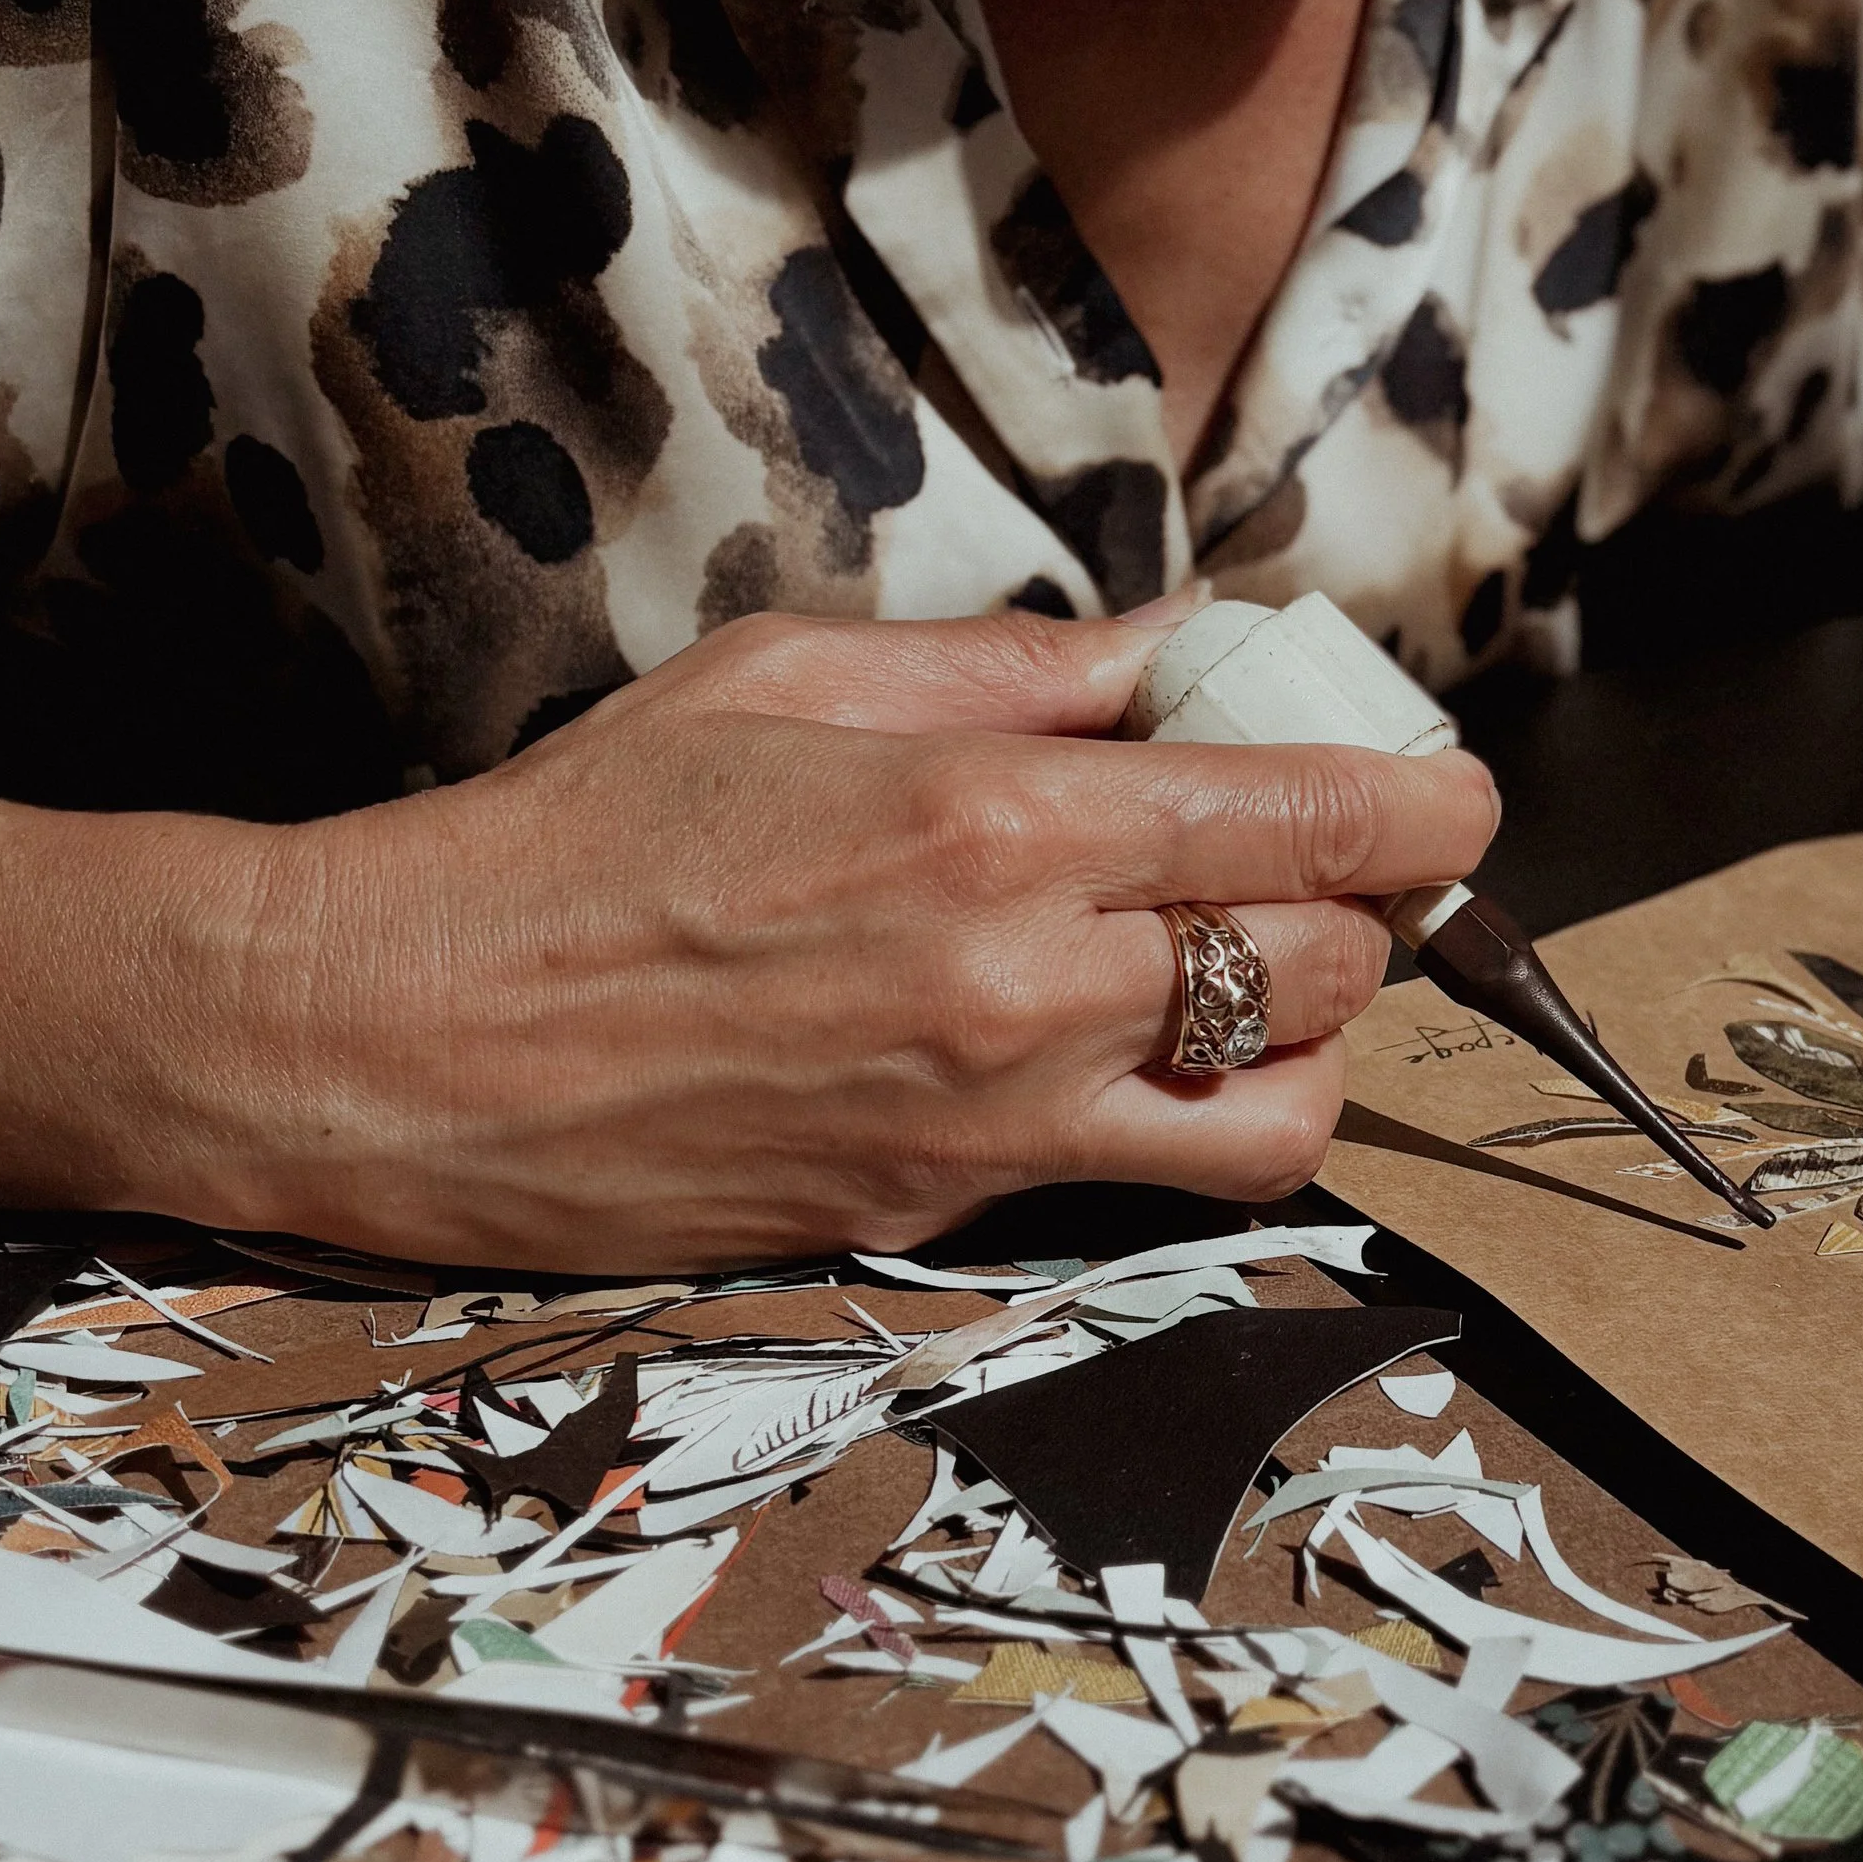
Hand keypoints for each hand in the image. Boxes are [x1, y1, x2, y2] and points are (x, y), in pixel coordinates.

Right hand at [0, 611, 1494, 1265]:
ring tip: (1239, 974)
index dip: (1427, 806)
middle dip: (1358, 907)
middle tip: (1315, 862)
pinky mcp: (951, 1210)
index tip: (1449, 795)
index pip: (1311, 817)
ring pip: (1283, 1106)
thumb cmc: (577, 839)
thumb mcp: (792, 678)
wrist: (413, 1040)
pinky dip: (1197, 1117)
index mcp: (995, 821)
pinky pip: (1156, 1178)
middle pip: (1328, 961)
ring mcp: (995, 1118)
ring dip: (1304, 1039)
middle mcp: (1025, 983)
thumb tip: (1179, 651)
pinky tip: (1128, 1050)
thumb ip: (1018, 669)